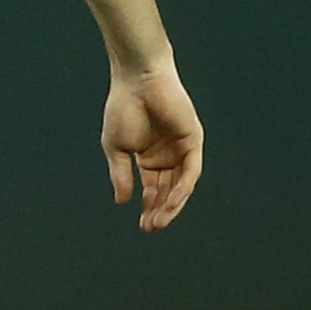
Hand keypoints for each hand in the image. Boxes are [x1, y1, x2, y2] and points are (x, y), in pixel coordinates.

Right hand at [102, 64, 202, 231]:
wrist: (138, 81)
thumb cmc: (123, 108)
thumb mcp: (116, 148)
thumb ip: (121, 174)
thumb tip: (122, 201)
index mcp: (149, 157)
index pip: (153, 189)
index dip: (148, 207)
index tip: (142, 226)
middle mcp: (168, 155)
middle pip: (168, 190)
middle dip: (160, 210)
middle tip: (151, 228)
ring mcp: (182, 148)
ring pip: (181, 184)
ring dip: (172, 203)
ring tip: (160, 220)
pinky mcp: (193, 140)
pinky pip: (191, 170)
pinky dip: (182, 186)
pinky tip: (172, 200)